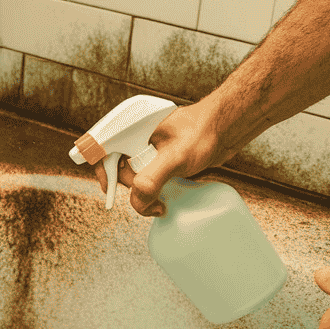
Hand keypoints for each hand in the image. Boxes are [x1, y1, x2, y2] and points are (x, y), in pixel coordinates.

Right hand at [91, 101, 229, 217]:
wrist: (227, 128)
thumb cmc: (203, 132)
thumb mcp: (176, 157)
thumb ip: (152, 179)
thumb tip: (137, 201)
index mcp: (131, 127)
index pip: (102, 149)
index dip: (102, 170)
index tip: (109, 190)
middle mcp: (136, 136)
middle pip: (117, 167)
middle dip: (129, 186)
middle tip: (148, 197)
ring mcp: (149, 148)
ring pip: (133, 174)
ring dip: (142, 190)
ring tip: (159, 200)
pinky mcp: (161, 157)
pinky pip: (148, 176)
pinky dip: (152, 188)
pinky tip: (165, 195)